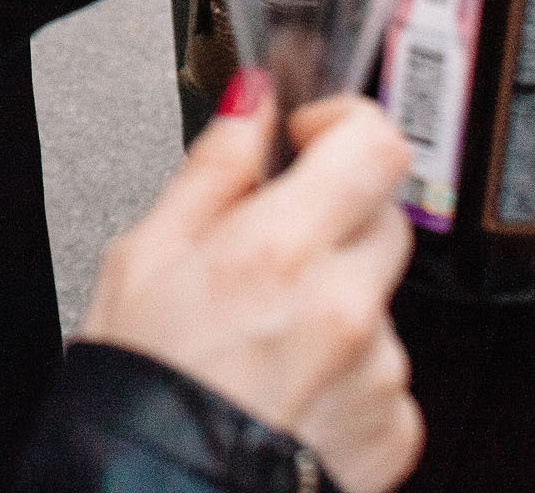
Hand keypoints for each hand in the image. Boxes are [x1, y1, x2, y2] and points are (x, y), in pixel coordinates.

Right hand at [79, 84, 422, 492]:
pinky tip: (290, 387)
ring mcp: (378, 371)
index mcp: (279, 250)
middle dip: (333, 217)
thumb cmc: (140, 393)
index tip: (310, 136)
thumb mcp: (143, 259)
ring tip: (263, 342)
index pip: (374, 143)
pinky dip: (348, 373)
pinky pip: (387, 372)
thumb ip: (213, 171)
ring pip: (381, 297)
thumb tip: (250, 105)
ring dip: (336, 301)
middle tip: (270, 250)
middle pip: (383, 216)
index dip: (345, 122)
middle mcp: (345, 306)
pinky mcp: (393, 428)